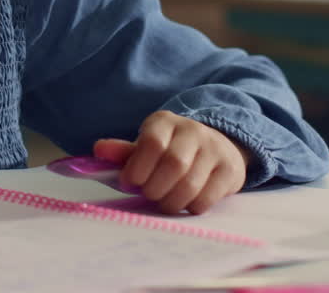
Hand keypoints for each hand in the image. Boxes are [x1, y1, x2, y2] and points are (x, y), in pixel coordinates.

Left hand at [93, 111, 249, 214]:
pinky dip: (191, 207)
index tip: (129, 182)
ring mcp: (215, 149)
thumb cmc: (170, 151)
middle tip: (148, 195)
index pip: (152, 143)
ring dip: (171, 202)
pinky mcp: (231, 169)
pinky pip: (208, 197)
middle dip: (155, 188)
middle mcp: (193, 130)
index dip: (137, 168)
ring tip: (163, 203)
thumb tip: (98, 150)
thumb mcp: (145, 147)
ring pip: (191, 184)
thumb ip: (123, 152)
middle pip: (174, 164)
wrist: (215, 147)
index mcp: (165, 122)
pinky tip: (184, 203)